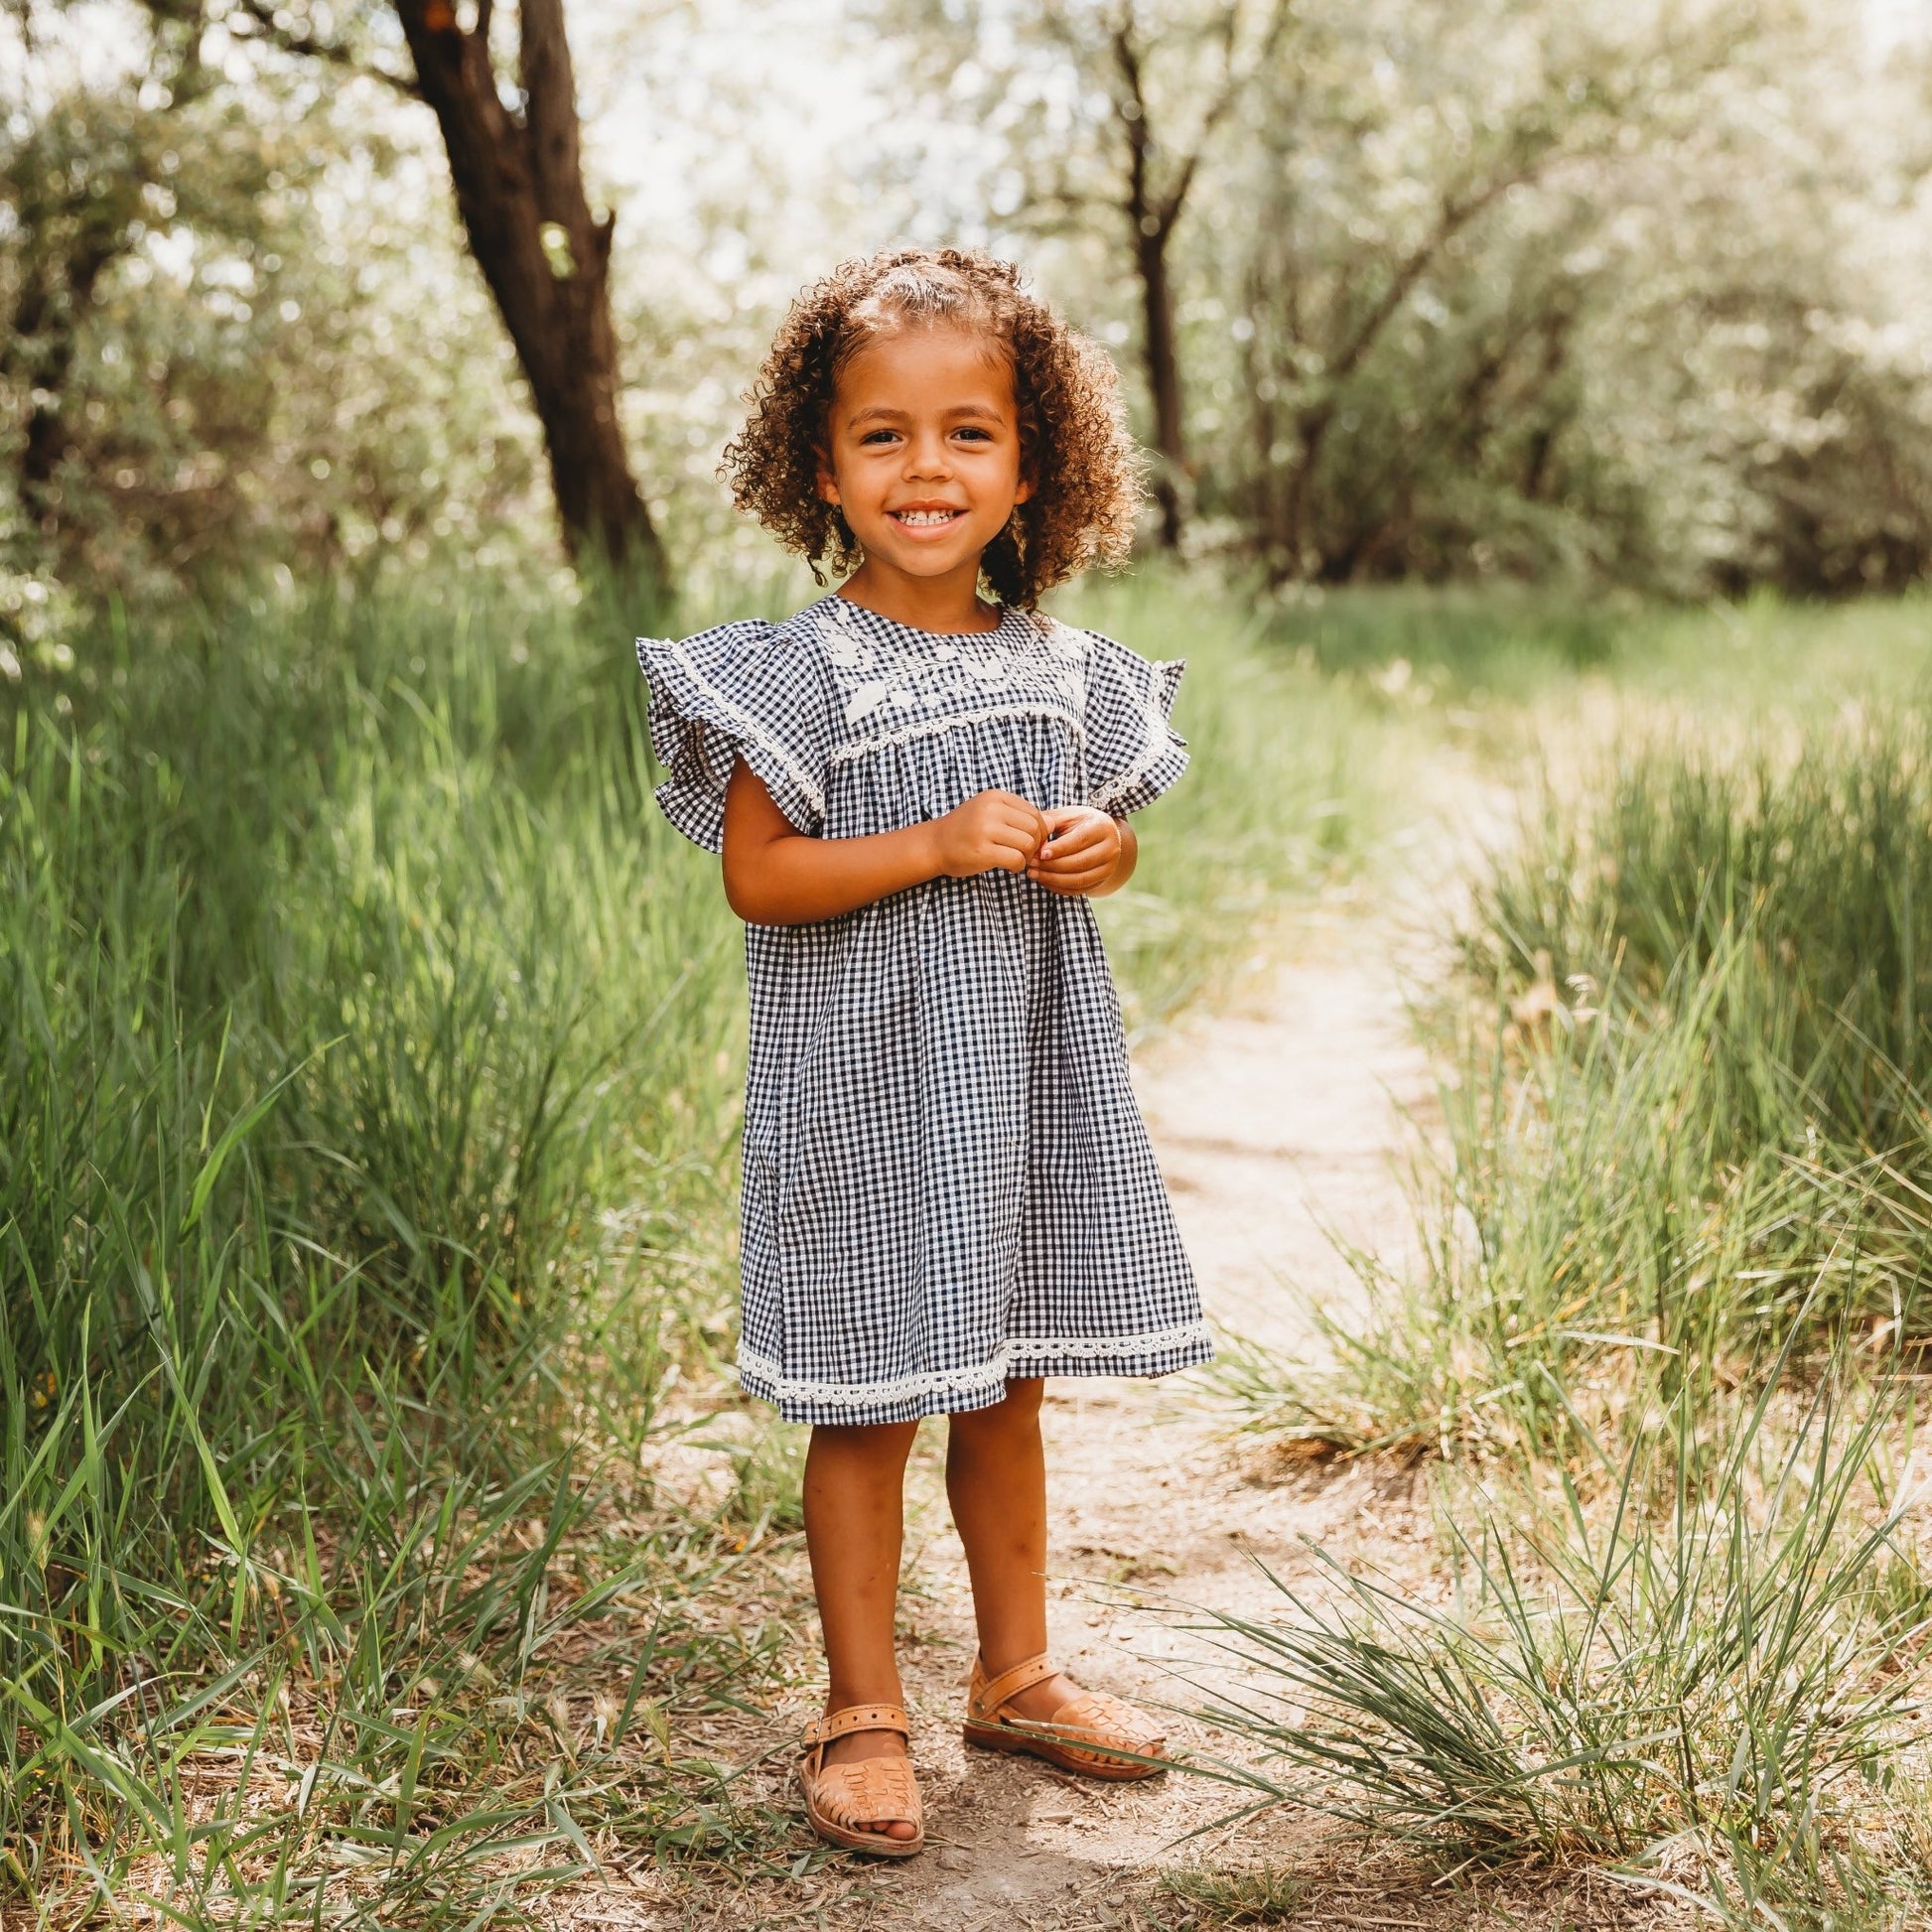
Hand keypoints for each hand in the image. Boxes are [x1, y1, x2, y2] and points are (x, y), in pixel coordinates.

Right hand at [931, 789, 1046, 876]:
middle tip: (1026, 853)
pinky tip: (1009, 867)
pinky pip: (1016, 860)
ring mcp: (985, 830)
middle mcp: (990, 810)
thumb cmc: (967, 829)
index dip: (1040, 830)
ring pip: (1027, 844)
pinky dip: (1018, 866)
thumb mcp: (991, 814)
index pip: (1034, 812)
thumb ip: (1021, 817)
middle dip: (1036, 845)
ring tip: (1017, 859)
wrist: (934, 844)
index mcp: (995, 797)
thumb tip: (1054, 823)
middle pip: (1034, 828)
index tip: (1031, 841)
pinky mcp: (982, 852)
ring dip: (1027, 856)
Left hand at [1027, 806, 1125, 896]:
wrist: (1099, 836)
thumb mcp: (1067, 816)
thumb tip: (1034, 834)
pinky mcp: (1100, 882)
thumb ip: (1050, 821)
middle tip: (1031, 863)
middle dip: (1052, 865)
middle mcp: (1111, 849)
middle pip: (1080, 862)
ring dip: (1052, 879)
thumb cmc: (1079, 823)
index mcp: (1103, 827)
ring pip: (1079, 880)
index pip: (1080, 840)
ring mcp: (1108, 868)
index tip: (1040, 853)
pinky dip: (1057, 887)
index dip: (1060, 849)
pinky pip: (1077, 890)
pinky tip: (1042, 880)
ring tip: (1033, 873)